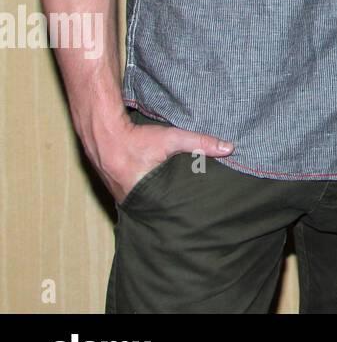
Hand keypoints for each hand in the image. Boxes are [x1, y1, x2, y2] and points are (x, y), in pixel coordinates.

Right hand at [97, 118, 234, 203]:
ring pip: (148, 203)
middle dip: (174, 207)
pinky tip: (160, 193)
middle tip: (194, 208)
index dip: (183, 208)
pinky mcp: (119, 191)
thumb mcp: (171, 139)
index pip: (169, 209)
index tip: (200, 209)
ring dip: (161, 201)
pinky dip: (149, 195)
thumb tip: (229, 149)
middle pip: (158, 208)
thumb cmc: (136, 139)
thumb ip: (199, 143)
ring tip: (180, 203)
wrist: (103, 132)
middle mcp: (129, 202)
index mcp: (141, 197)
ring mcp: (121, 198)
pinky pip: (138, 197)